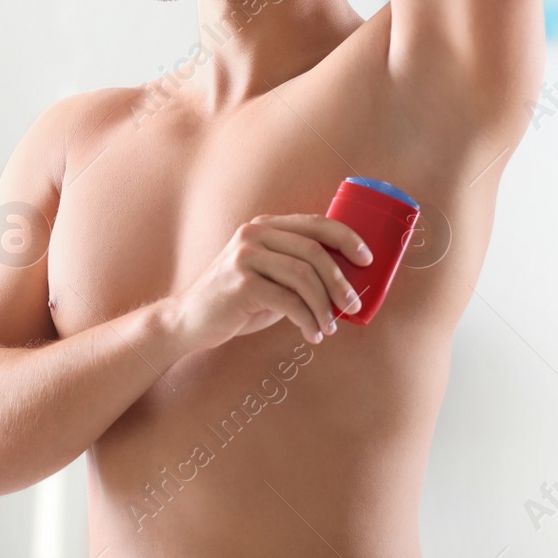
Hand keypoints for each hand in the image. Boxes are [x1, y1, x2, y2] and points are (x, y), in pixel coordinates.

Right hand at [165, 214, 372, 353]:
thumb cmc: (238, 302)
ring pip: (304, 276)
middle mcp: (254, 234)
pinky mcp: (240, 283)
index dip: (347, 238)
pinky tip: (311, 334)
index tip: (367, 260)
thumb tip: (348, 282)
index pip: (315, 223)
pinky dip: (307, 320)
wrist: (190, 320)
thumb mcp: (269, 276)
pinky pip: (288, 301)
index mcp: (265, 226)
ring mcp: (245, 257)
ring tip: (329, 327)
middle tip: (353, 306)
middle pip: (314, 251)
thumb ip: (298, 269)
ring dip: (324, 306)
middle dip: (340, 281)